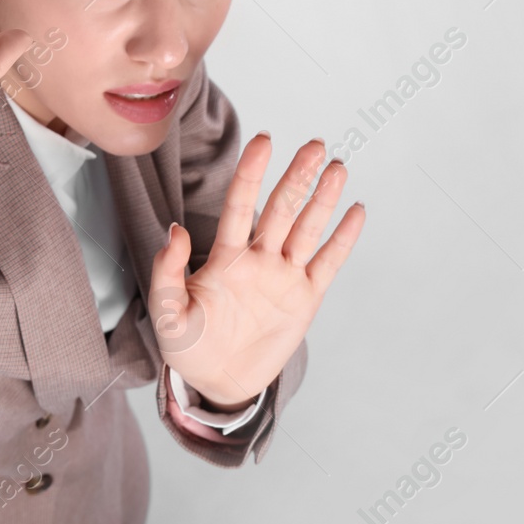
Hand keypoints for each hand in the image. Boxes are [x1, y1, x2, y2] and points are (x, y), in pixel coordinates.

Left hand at [149, 134, 365, 405]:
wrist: (216, 381)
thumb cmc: (186, 345)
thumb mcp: (167, 312)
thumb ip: (167, 272)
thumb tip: (175, 230)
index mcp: (225, 257)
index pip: (240, 205)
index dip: (251, 173)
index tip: (264, 141)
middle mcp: (258, 259)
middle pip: (281, 209)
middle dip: (297, 177)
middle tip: (315, 145)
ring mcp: (284, 277)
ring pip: (307, 229)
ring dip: (322, 198)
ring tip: (337, 166)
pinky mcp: (305, 299)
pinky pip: (327, 263)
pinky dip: (343, 239)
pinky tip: (355, 211)